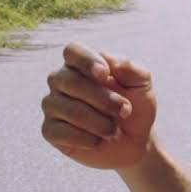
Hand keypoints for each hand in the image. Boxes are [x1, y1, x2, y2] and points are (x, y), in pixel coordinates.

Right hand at [40, 42, 157, 168]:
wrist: (133, 140)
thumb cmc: (135, 105)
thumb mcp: (141, 84)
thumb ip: (129, 67)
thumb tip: (108, 59)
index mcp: (81, 63)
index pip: (72, 51)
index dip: (87, 61)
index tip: (105, 74)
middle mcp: (61, 80)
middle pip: (71, 82)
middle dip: (104, 99)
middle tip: (125, 110)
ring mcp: (52, 105)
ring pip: (70, 110)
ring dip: (100, 123)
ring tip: (114, 129)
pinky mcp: (49, 130)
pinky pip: (62, 133)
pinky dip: (88, 139)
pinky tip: (98, 140)